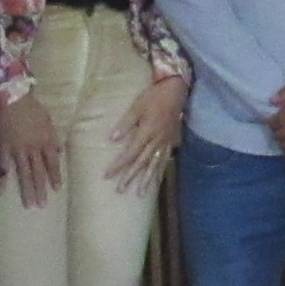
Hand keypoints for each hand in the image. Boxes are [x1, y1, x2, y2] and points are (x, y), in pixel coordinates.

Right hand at [0, 89, 64, 206]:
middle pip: (37, 172)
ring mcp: (17, 149)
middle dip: (40, 189)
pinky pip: (2, 165)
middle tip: (41, 205)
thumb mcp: (49, 120)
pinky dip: (1, 179)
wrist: (13, 97)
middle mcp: (33, 148)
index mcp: (45, 141)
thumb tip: (59, 151)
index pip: (52, 163)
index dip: (55, 176)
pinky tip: (1, 192)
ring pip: (22, 172)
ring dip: (26, 189)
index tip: (57, 189)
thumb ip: (54, 137)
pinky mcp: (3, 147)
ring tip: (28, 204)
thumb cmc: (32, 108)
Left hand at [109, 72, 189, 192]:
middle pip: (141, 163)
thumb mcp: (137, 106)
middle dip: (130, 177)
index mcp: (146, 132)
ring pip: (154, 165)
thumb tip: (112, 139)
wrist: (177, 92)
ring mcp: (164, 143)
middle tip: (120, 190)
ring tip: (139, 193)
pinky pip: (164, 160)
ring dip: (146, 180)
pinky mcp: (170, 142)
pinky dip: (159, 171)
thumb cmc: (155, 97)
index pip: (130, 154)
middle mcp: (156, 141)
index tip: (107, 175)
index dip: (118, 165)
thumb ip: (125, 124)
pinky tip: (155, 179)